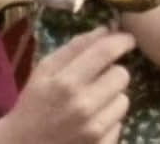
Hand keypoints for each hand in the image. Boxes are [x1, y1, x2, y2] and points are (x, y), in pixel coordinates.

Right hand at [0, 28, 132, 143]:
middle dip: (112, 73)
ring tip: (93, 102)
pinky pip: (120, 124)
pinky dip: (109, 121)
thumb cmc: (33, 105)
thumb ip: (74, 48)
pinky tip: (91, 122)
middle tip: (99, 78)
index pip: (107, 52)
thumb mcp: (44, 71)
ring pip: (124, 100)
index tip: (127, 39)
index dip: (122, 41)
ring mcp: (94, 130)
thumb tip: (106, 29)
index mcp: (66, 83)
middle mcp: (83, 106)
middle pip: (122, 75)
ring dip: (112, 98)